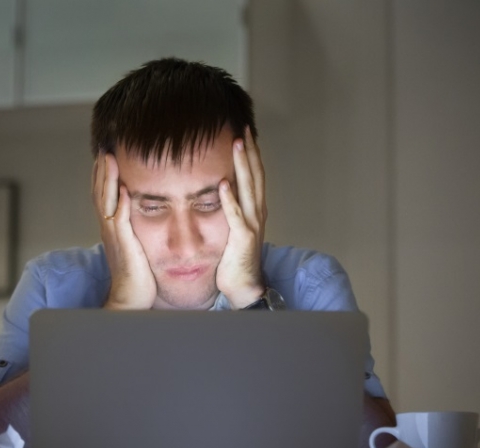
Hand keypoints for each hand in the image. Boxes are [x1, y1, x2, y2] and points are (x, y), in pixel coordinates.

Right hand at [91, 152, 156, 308]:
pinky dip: (122, 205)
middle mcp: (108, 229)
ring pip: (107, 202)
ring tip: (109, 159)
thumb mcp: (134, 246)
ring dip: (108, 180)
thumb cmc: (137, 276)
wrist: (130, 300)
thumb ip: (132, 228)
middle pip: (101, 193)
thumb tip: (137, 214)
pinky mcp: (124, 246)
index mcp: (112, 228)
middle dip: (102, 170)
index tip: (105, 156)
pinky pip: (120, 222)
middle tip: (104, 148)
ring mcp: (114, 236)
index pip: (104, 196)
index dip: (103, 176)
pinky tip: (126, 191)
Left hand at [215, 127, 266, 308]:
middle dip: (250, 151)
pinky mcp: (243, 238)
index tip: (245, 133)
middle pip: (255, 176)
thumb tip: (221, 189)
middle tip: (243, 129)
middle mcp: (258, 213)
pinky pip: (236, 215)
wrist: (243, 285)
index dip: (252, 154)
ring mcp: (252, 224)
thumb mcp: (235, 228)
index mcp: (255, 209)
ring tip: (237, 145)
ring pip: (249, 189)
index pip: (255, 175)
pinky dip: (230, 198)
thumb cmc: (235, 258)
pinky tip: (223, 183)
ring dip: (243, 166)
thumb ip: (232, 208)